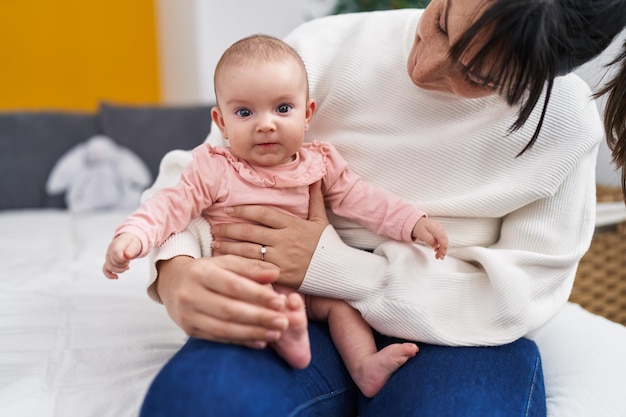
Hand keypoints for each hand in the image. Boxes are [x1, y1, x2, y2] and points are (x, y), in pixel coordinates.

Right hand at [103, 233, 141, 278]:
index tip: (129, 258)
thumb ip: (131, 249)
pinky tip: (116, 277)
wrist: (129, 241)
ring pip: (109, 267)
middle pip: (113, 262)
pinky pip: (105, 270)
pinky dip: (110, 275)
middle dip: (123, 265)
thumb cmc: (131, 242)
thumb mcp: (134, 243)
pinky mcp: (109, 262)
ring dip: (120, 270)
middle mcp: (110, 251)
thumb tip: (128, 256)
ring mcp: (108, 257)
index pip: (115, 253)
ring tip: (127, 267)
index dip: (123, 259)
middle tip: (129, 261)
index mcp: (115, 244)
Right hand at [156, 254, 292, 347]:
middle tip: (283, 322)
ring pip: (224, 328)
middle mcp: (190, 294)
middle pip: (229, 310)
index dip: (258, 295)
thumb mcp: (226, 262)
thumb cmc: (206, 270)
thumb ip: (251, 268)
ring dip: (253, 333)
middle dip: (259, 317)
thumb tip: (275, 274)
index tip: (281, 302)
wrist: (172, 282)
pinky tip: (260, 342)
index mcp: (201, 272)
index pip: (233, 286)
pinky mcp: (189, 330)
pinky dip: (241, 341)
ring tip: (276, 334)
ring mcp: (188, 314)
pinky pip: (218, 338)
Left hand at [211, 182, 328, 287]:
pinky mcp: (279, 275)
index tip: (229, 209)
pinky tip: (226, 262)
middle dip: (229, 229)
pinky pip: (254, 269)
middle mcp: (284, 240)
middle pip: (250, 232)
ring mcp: (280, 258)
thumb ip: (315, 199)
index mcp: (292, 224)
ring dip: (229, 247)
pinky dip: (238, 265)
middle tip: (215, 227)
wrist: (338, 270)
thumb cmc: (328, 244)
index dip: (243, 210)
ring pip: (248, 251)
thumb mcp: (321, 220)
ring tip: (215, 243)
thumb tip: (315, 178)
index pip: (262, 213)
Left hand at [412, 218, 448, 259]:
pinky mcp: (439, 233)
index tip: (442, 254)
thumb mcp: (422, 234)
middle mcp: (440, 229)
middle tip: (440, 257)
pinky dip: (440, 247)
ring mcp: (440, 231)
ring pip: (444, 241)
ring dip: (441, 249)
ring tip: (437, 256)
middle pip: (445, 241)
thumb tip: (436, 245)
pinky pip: (441, 241)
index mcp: (436, 228)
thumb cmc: (419, 227)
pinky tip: (437, 250)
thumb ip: (429, 239)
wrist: (416, 223)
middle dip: (443, 250)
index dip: (444, 248)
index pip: (443, 239)